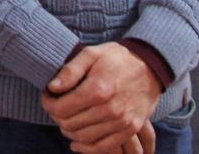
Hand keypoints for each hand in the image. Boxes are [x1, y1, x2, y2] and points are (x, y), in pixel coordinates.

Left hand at [43, 43, 161, 152]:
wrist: (150, 67)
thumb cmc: (117, 58)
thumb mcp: (91, 54)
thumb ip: (70, 71)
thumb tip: (52, 87)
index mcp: (98, 89)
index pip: (61, 108)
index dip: (48, 103)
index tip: (47, 96)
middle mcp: (110, 109)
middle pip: (70, 124)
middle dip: (56, 116)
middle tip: (55, 106)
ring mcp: (122, 122)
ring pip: (84, 137)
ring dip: (69, 130)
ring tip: (66, 119)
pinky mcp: (130, 129)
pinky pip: (104, 147)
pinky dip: (87, 147)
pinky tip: (76, 142)